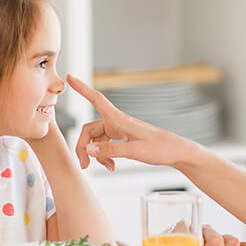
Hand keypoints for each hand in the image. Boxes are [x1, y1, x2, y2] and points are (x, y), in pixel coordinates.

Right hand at [67, 74, 194, 170]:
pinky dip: (104, 156)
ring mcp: (119, 131)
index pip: (96, 99)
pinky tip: (112, 166)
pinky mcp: (123, 139)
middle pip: (89, 130)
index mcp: (119, 119)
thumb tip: (89, 150)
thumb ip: (111, 150)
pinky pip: (105, 146)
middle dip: (84, 147)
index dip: (82, 88)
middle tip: (84, 166)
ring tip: (106, 168)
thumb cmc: (160, 148)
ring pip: (96, 140)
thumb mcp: (135, 151)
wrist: (176, 152)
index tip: (69, 77)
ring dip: (96, 155)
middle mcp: (117, 123)